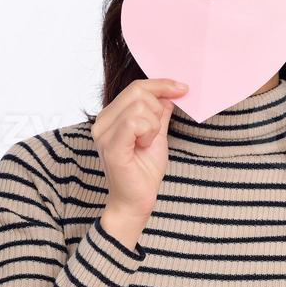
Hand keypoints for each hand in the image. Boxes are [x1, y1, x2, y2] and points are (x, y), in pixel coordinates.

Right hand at [90, 77, 187, 218]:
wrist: (136, 201)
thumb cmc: (143, 171)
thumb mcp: (157, 134)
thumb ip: (159, 112)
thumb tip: (170, 92)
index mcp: (111, 116)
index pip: (136, 87)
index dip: (162, 84)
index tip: (183, 89)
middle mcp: (102, 122)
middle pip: (138, 91)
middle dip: (157, 109)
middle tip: (155, 132)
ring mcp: (103, 133)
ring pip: (139, 106)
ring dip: (153, 125)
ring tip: (146, 143)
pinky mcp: (111, 146)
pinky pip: (134, 123)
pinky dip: (148, 132)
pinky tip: (144, 146)